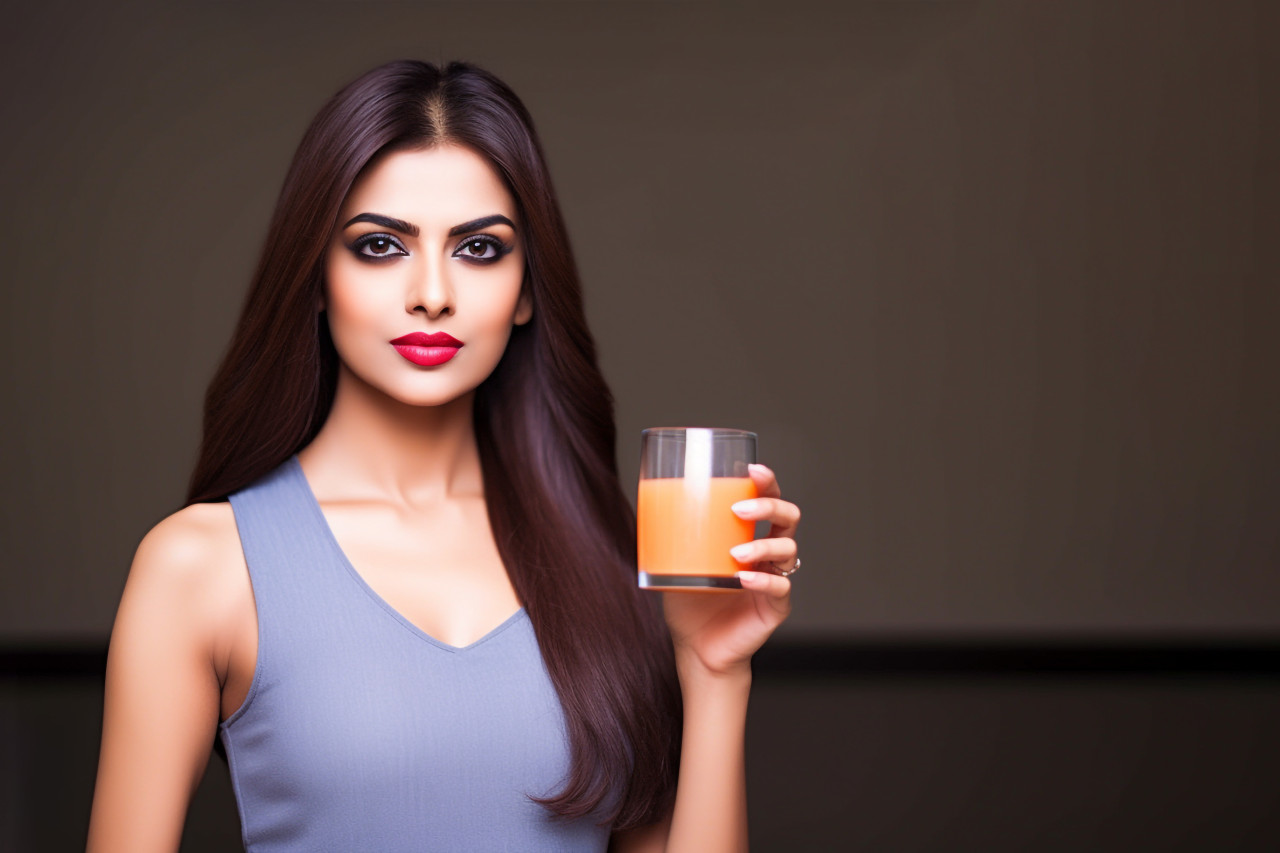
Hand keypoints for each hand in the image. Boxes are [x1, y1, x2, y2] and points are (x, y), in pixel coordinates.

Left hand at [661, 463, 798, 676]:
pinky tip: (744, 579)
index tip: (753, 470)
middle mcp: (767, 555)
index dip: (767, 482)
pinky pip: (780, 588)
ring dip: (763, 546)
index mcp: (749, 537)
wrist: (696, 649)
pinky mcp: (775, 607)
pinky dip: (764, 581)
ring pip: (788, 550)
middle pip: (788, 518)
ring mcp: (774, 580)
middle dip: (769, 506)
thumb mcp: (675, 562)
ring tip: (736, 553)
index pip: (768, 501)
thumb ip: (669, 537)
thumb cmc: (690, 603)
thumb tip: (644, 504)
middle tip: (741, 508)